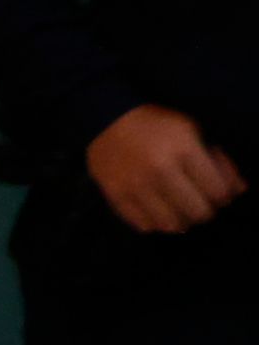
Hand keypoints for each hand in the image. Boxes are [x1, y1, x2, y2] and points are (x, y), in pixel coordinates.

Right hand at [89, 104, 246, 235]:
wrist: (106, 119)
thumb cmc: (156, 125)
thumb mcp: (192, 132)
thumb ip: (217, 160)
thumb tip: (238, 190)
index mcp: (183, 149)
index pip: (217, 191)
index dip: (224, 196)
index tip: (218, 193)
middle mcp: (159, 169)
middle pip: (197, 212)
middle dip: (204, 210)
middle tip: (198, 202)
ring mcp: (135, 185)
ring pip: (171, 224)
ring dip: (181, 221)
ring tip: (178, 209)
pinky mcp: (115, 195)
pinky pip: (144, 225)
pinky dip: (155, 223)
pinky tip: (157, 210)